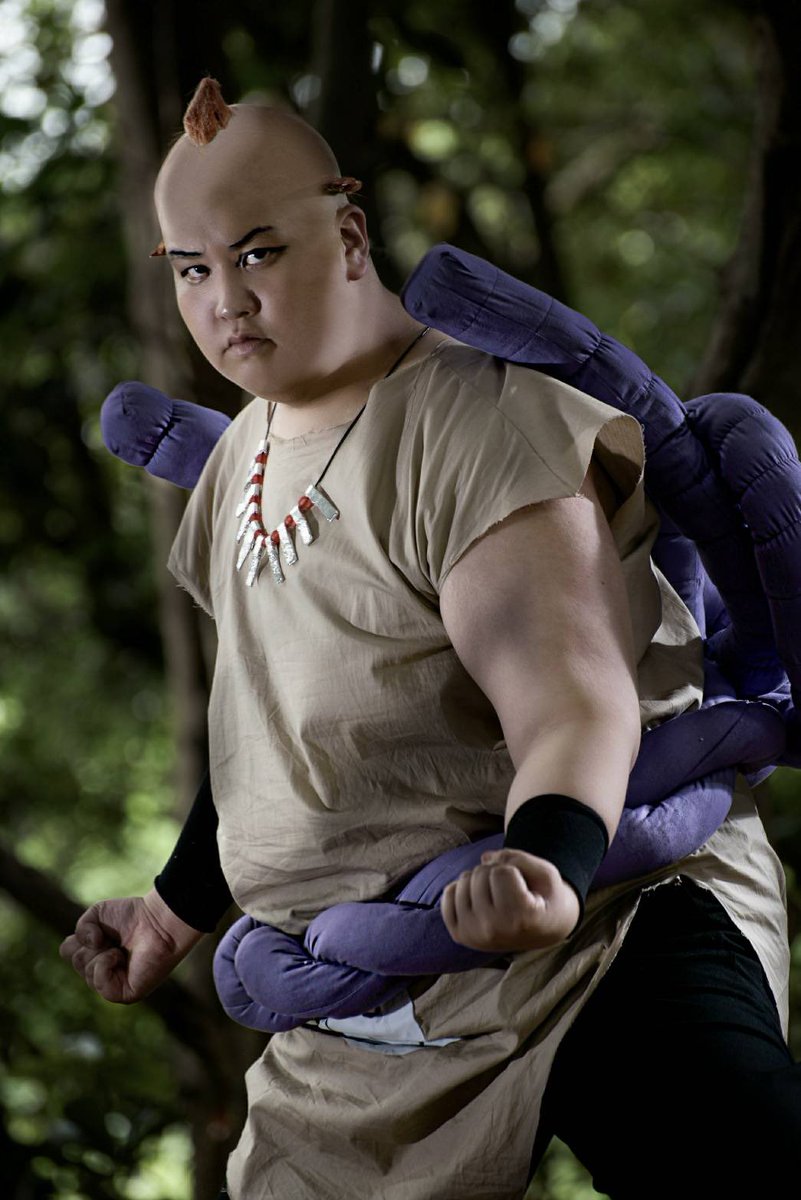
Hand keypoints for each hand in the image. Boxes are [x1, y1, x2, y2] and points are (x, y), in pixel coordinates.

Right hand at [59, 889, 204, 1003]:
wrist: (158, 921)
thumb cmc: (132, 916)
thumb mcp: (96, 914)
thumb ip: (81, 929)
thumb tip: (89, 947)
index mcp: (94, 954)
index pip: (67, 951)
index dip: (79, 937)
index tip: (99, 929)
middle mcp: (101, 971)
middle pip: (75, 960)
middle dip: (91, 944)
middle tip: (113, 938)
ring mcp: (112, 984)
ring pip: (85, 970)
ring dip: (101, 952)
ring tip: (121, 948)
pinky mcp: (123, 994)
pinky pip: (99, 983)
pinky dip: (104, 964)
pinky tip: (119, 956)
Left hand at [440, 849, 580, 952]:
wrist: (546, 931)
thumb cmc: (547, 898)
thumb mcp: (546, 873)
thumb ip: (518, 857)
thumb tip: (484, 858)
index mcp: (520, 917)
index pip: (501, 871)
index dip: (514, 869)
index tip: (526, 887)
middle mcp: (493, 930)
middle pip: (480, 873)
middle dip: (495, 871)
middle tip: (511, 890)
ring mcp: (473, 935)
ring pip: (463, 880)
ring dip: (480, 880)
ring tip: (498, 896)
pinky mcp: (460, 935)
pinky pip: (447, 894)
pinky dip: (461, 889)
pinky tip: (480, 899)